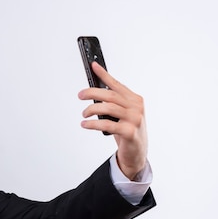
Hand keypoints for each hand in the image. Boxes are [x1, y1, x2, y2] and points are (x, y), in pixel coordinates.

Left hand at [79, 62, 147, 179]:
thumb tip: (93, 93)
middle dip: (92, 93)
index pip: (117, 84)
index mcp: (135, 99)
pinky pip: (107, 124)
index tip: (93, 66)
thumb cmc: (127, 130)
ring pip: (108, 108)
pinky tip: (85, 124)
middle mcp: (136, 107)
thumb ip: (113, 103)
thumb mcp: (122, 114)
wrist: (137, 152)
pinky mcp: (129, 132)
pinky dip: (93, 124)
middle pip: (110, 95)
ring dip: (91, 109)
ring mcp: (134, 119)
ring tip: (84, 114)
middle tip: (80, 95)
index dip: (104, 75)